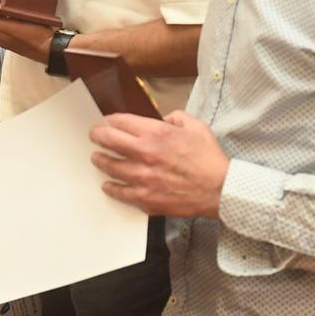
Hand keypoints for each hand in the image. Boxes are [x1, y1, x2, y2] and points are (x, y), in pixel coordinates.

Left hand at [90, 110, 229, 217]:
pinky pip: (119, 192)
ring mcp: (142, 178)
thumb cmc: (209, 159)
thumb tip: (163, 119)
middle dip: (98, 135)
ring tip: (97, 158)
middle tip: (95, 136)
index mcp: (156, 134)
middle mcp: (145, 154)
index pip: (121, 122)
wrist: (218, 189)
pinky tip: (108, 184)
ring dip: (100, 160)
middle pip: (108, 140)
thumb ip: (176, 117)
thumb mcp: (196, 127)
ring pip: (109, 166)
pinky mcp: (144, 198)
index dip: (110, 120)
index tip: (107, 122)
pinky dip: (111, 187)